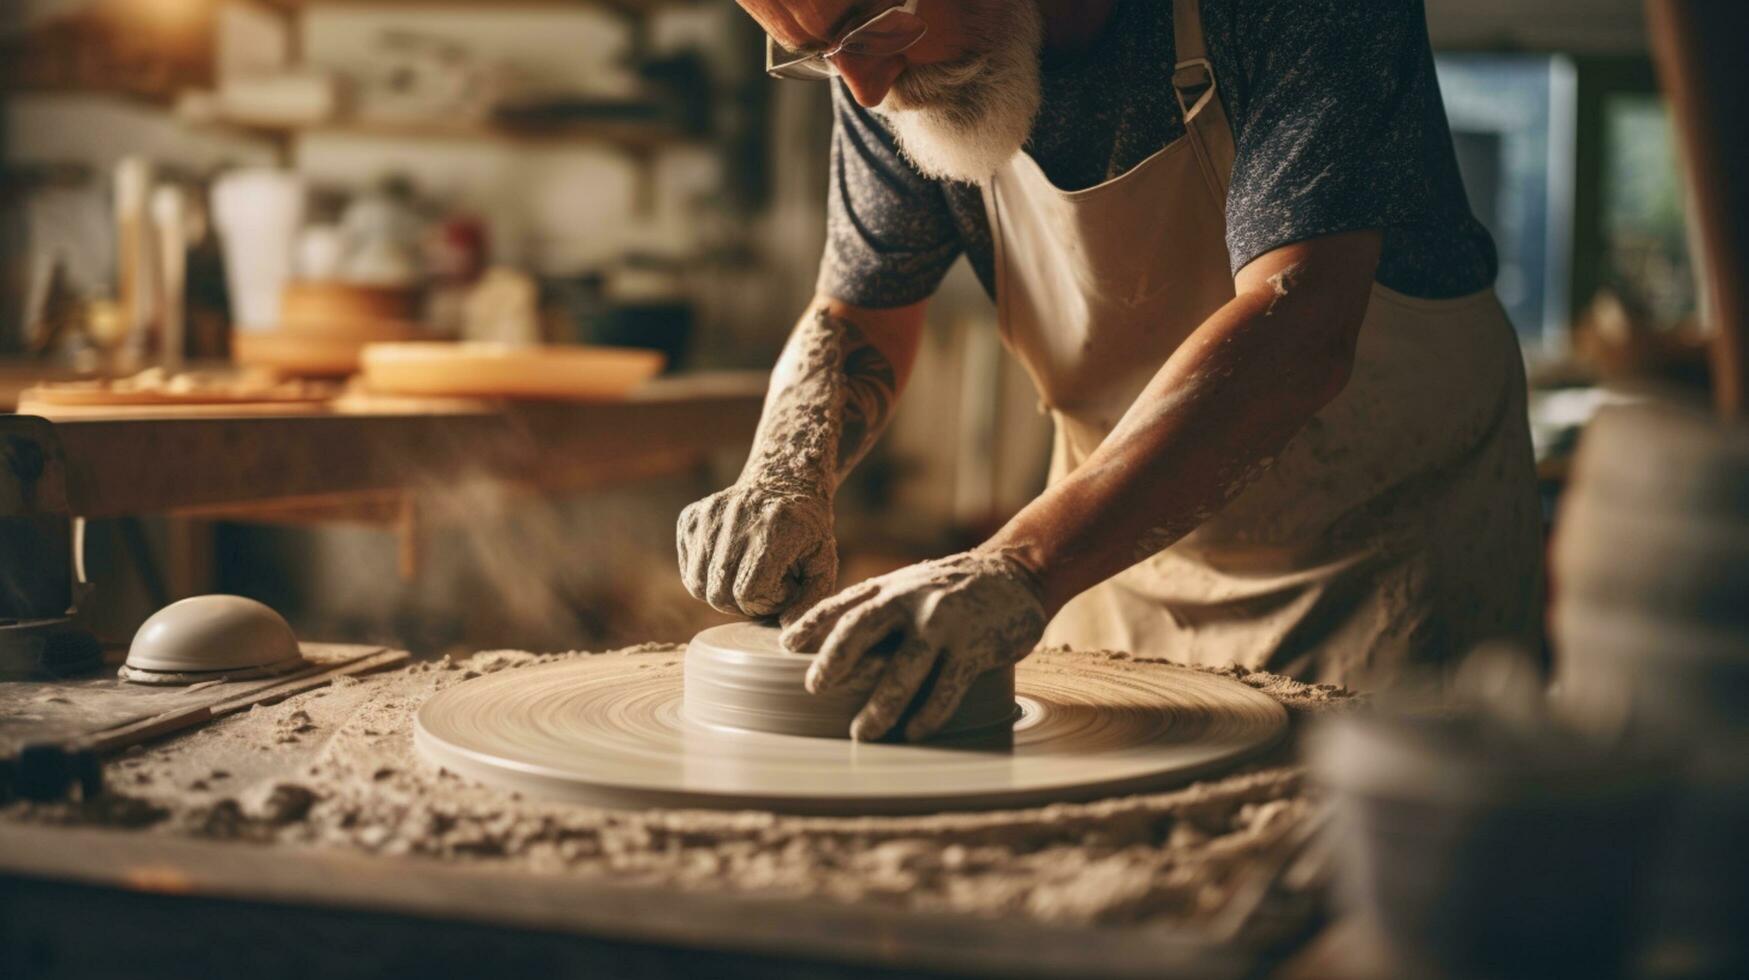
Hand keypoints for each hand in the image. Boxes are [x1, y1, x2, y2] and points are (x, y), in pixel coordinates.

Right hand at [677, 482, 837, 623]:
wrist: (783, 482)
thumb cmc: (806, 531)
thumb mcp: (823, 563)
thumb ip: (811, 602)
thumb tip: (787, 633)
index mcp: (773, 528)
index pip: (748, 593)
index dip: (768, 602)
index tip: (785, 586)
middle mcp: (736, 517)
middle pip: (719, 595)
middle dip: (744, 602)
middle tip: (766, 585)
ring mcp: (708, 514)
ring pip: (698, 587)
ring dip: (724, 591)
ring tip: (748, 574)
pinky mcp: (690, 518)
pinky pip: (688, 570)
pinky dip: (707, 576)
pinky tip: (731, 563)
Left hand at [781, 548, 1047, 741]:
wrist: (1017, 575)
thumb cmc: (951, 589)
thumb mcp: (907, 587)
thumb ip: (872, 610)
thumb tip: (820, 641)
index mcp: (891, 588)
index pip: (844, 605)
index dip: (812, 623)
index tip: (786, 646)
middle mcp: (912, 601)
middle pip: (864, 627)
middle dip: (835, 658)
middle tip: (814, 687)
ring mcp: (944, 624)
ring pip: (905, 667)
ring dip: (880, 704)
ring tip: (862, 734)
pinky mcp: (975, 647)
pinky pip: (947, 686)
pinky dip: (928, 713)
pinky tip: (913, 732)